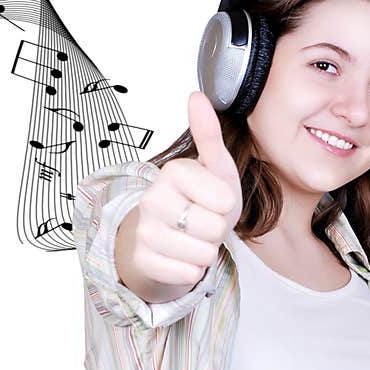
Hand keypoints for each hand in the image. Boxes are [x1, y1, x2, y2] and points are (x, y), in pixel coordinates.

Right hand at [133, 91, 242, 286]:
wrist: (172, 240)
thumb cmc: (201, 203)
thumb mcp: (217, 171)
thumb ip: (210, 136)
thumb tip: (197, 96)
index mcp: (173, 171)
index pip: (225, 200)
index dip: (226, 205)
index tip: (212, 200)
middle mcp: (152, 198)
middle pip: (214, 229)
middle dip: (216, 231)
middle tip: (202, 222)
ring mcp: (144, 230)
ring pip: (202, 254)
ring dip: (205, 251)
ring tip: (193, 238)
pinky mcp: (143, 260)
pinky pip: (188, 274)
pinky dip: (192, 270)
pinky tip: (181, 256)